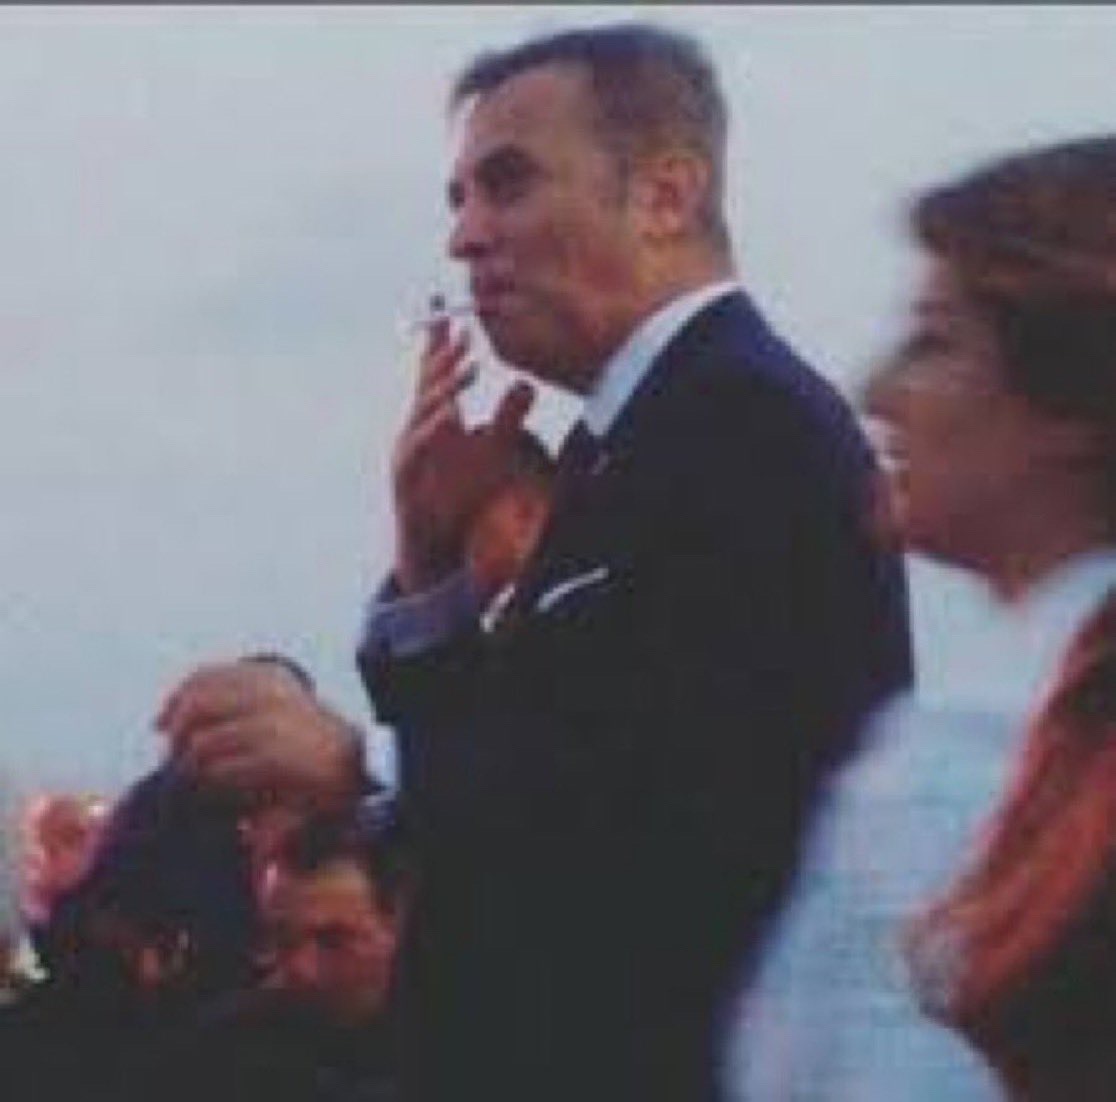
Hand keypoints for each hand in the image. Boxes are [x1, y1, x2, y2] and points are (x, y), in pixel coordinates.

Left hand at [156, 660, 364, 811]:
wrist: (355, 768)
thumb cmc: (308, 744)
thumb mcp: (277, 708)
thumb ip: (237, 702)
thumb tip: (175, 714)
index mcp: (271, 677)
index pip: (206, 677)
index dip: (177, 699)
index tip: (160, 721)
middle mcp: (271, 695)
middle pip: (198, 707)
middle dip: (177, 731)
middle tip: (173, 754)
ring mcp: (271, 726)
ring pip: (202, 743)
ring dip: (190, 764)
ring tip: (196, 778)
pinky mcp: (272, 759)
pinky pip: (219, 770)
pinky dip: (211, 781)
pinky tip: (219, 789)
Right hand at [392, 318, 534, 592]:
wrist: (430, 547)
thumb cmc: (456, 500)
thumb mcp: (490, 455)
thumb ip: (507, 421)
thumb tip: (528, 384)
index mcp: (433, 418)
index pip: (434, 369)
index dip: (440, 336)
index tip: (444, 300)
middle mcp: (416, 428)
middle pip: (427, 382)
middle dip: (444, 353)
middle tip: (466, 327)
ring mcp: (408, 450)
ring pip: (425, 409)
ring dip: (446, 385)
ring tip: (469, 364)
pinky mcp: (406, 476)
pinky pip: (419, 446)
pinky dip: (434, 427)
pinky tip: (452, 413)